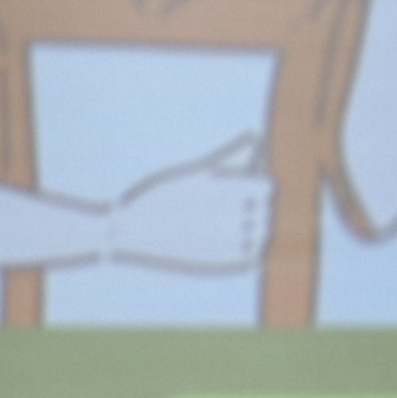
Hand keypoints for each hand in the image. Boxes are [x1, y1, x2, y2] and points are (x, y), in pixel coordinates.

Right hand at [107, 139, 274, 272]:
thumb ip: (229, 155)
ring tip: (221, 226)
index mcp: (229, 191)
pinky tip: (221, 243)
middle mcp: (236, 217)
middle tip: (224, 210)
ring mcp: (232, 243)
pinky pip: (252, 256)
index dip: (256, 187)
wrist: (129, 231)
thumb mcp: (193, 172)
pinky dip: (243, 250)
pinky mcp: (226, 264)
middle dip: (251, 209)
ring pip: (261, 235)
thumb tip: (256, 133)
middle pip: (265, 212)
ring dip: (249, 230)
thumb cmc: (159, 196)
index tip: (242, 189)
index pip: (268, 187)